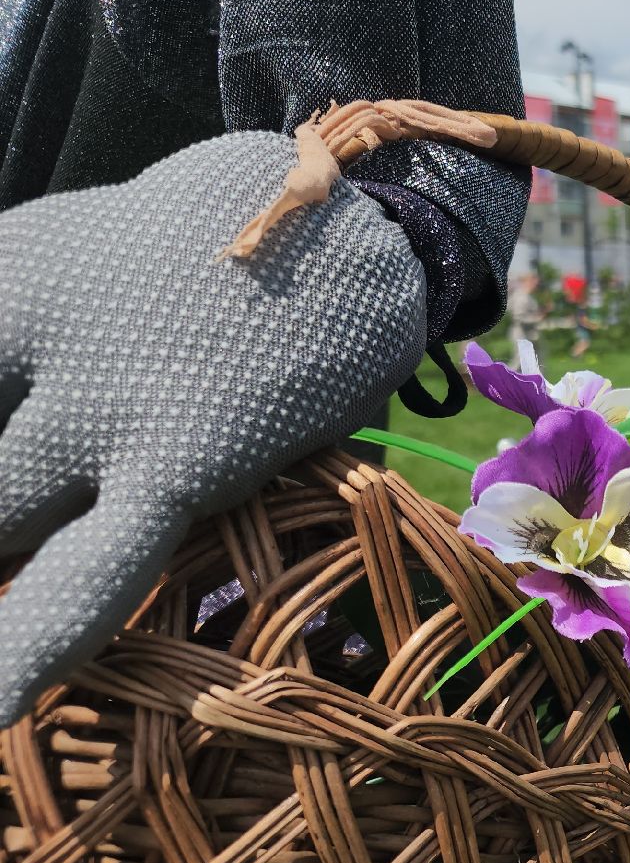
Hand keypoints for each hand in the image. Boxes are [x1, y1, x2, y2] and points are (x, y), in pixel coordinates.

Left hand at [0, 132, 426, 723]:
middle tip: (4, 532)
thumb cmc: (223, 238)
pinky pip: (88, 575)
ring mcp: (101, 400)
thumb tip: (13, 411)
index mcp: (2, 275)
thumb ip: (15, 322)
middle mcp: (28, 331)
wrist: (360, 216)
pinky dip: (29, 646)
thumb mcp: (82, 245)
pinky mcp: (182, 459)